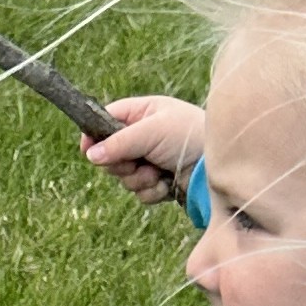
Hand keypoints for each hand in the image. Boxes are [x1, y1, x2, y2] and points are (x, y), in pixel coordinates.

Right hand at [82, 94, 205, 206]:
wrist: (217, 166)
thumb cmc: (189, 137)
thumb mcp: (151, 132)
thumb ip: (119, 142)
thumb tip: (88, 155)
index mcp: (143, 113)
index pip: (106, 121)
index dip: (94, 136)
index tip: (87, 151)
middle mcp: (144, 136)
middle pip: (111, 154)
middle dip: (122, 164)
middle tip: (136, 162)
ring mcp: (151, 160)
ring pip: (124, 178)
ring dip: (139, 180)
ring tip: (159, 172)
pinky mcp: (159, 182)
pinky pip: (140, 193)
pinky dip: (152, 192)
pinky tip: (167, 184)